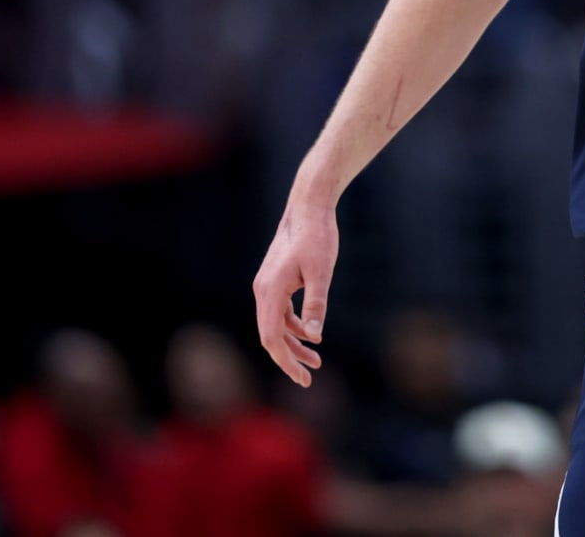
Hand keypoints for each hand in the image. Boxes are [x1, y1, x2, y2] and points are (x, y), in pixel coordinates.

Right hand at [252, 205, 337, 385]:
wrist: (309, 207)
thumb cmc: (317, 235)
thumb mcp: (322, 271)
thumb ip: (316, 302)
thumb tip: (315, 335)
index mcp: (270, 290)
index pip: (271, 337)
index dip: (285, 361)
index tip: (303, 378)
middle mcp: (263, 290)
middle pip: (271, 335)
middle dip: (289, 357)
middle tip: (309, 376)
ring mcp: (267, 285)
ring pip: (276, 324)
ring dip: (294, 343)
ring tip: (315, 360)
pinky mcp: (275, 281)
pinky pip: (280, 312)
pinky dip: (294, 326)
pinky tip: (311, 333)